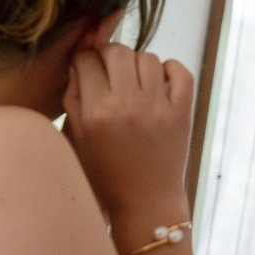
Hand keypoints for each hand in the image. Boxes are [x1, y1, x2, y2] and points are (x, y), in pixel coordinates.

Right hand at [63, 44, 193, 223]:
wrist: (145, 202)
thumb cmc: (105, 173)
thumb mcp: (76, 140)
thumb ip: (73, 99)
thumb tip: (80, 64)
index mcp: (97, 114)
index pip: (86, 60)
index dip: (84, 61)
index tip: (87, 69)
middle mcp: (128, 107)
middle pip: (117, 51)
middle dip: (108, 56)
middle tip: (109, 71)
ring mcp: (158, 109)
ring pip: (147, 57)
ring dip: (137, 64)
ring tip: (133, 82)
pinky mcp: (182, 113)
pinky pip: (180, 71)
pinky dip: (170, 68)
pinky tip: (158, 81)